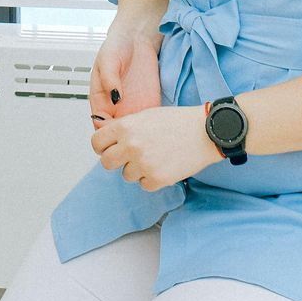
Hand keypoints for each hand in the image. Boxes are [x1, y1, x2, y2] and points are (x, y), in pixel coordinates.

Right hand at [89, 23, 162, 131]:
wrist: (138, 37)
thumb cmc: (117, 45)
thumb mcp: (108, 59)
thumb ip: (110, 78)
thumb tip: (114, 97)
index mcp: (101, 99)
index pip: (100, 126)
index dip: (107, 133)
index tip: (116, 131)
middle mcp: (116, 107)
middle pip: (117, 135)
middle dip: (124, 140)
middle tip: (134, 135)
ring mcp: (133, 107)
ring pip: (134, 133)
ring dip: (139, 137)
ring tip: (145, 130)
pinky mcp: (148, 104)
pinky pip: (149, 123)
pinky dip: (152, 128)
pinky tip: (155, 124)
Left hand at [90, 105, 220, 189]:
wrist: (205, 132)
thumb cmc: (178, 122)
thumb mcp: (145, 115)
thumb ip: (123, 127)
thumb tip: (106, 135)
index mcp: (125, 127)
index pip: (96, 143)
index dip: (102, 146)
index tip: (108, 148)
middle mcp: (131, 145)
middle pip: (106, 162)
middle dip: (116, 160)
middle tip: (129, 156)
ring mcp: (143, 164)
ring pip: (126, 175)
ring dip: (137, 169)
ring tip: (154, 157)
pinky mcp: (157, 179)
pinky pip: (144, 184)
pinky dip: (151, 179)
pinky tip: (163, 165)